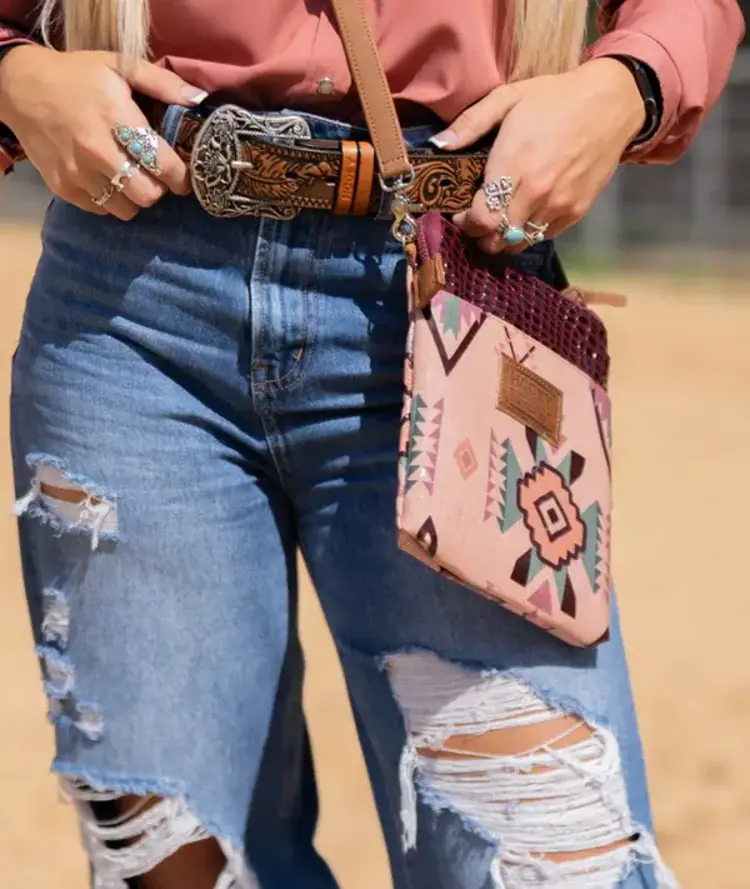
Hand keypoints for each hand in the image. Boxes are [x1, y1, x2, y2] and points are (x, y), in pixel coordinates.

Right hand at [0, 45, 207, 219]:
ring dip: (136, 197)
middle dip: (159, 188)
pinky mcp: (64, 188)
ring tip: (133, 178)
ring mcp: (78, 173)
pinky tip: (109, 180)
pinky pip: (103, 210)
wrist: (19, 89)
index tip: (185, 176)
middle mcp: (97, 150)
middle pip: (148, 194)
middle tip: (157, 176)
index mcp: (115, 118)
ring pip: (127, 208)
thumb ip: (162, 83)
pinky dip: (112, 201)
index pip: (161, 163)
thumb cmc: (77, 76)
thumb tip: (198, 100)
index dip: (181, 176)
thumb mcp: (119, 66)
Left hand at [432, 58, 645, 251]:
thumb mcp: (508, 98)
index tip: (461, 214)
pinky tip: (524, 215)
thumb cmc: (555, 98)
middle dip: (480, 235)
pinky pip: (543, 237)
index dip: (466, 223)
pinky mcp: (576, 212)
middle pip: (497, 238)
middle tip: (477, 221)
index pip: (482, 220)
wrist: (611, 103)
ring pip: (519, 243)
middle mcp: (535, 193)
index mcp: (514, 167)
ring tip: (498, 222)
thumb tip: (437, 145)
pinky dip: (528, 233)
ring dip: (503, 239)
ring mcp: (558, 206)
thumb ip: (470, 123)